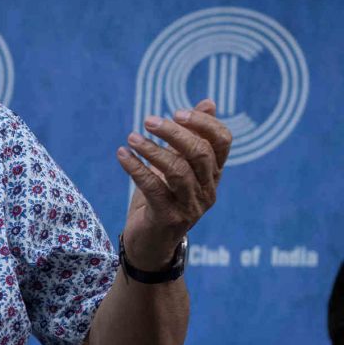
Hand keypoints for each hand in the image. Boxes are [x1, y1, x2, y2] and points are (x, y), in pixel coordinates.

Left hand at [118, 98, 232, 270]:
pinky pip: (153, 188)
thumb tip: (208, 102)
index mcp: (213, 174)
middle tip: (149, 120)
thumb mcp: (177, 165)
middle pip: (200, 153)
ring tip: (131, 138)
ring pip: (178, 171)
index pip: (222, 142)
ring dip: (152, 150)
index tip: (178, 112)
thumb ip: (191, 137)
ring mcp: (191, 206)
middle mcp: (208, 189)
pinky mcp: (169, 218)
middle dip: (174, 133)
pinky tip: (122, 155)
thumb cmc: (163, 197)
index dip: (204, 123)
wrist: (150, 242)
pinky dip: (135, 168)